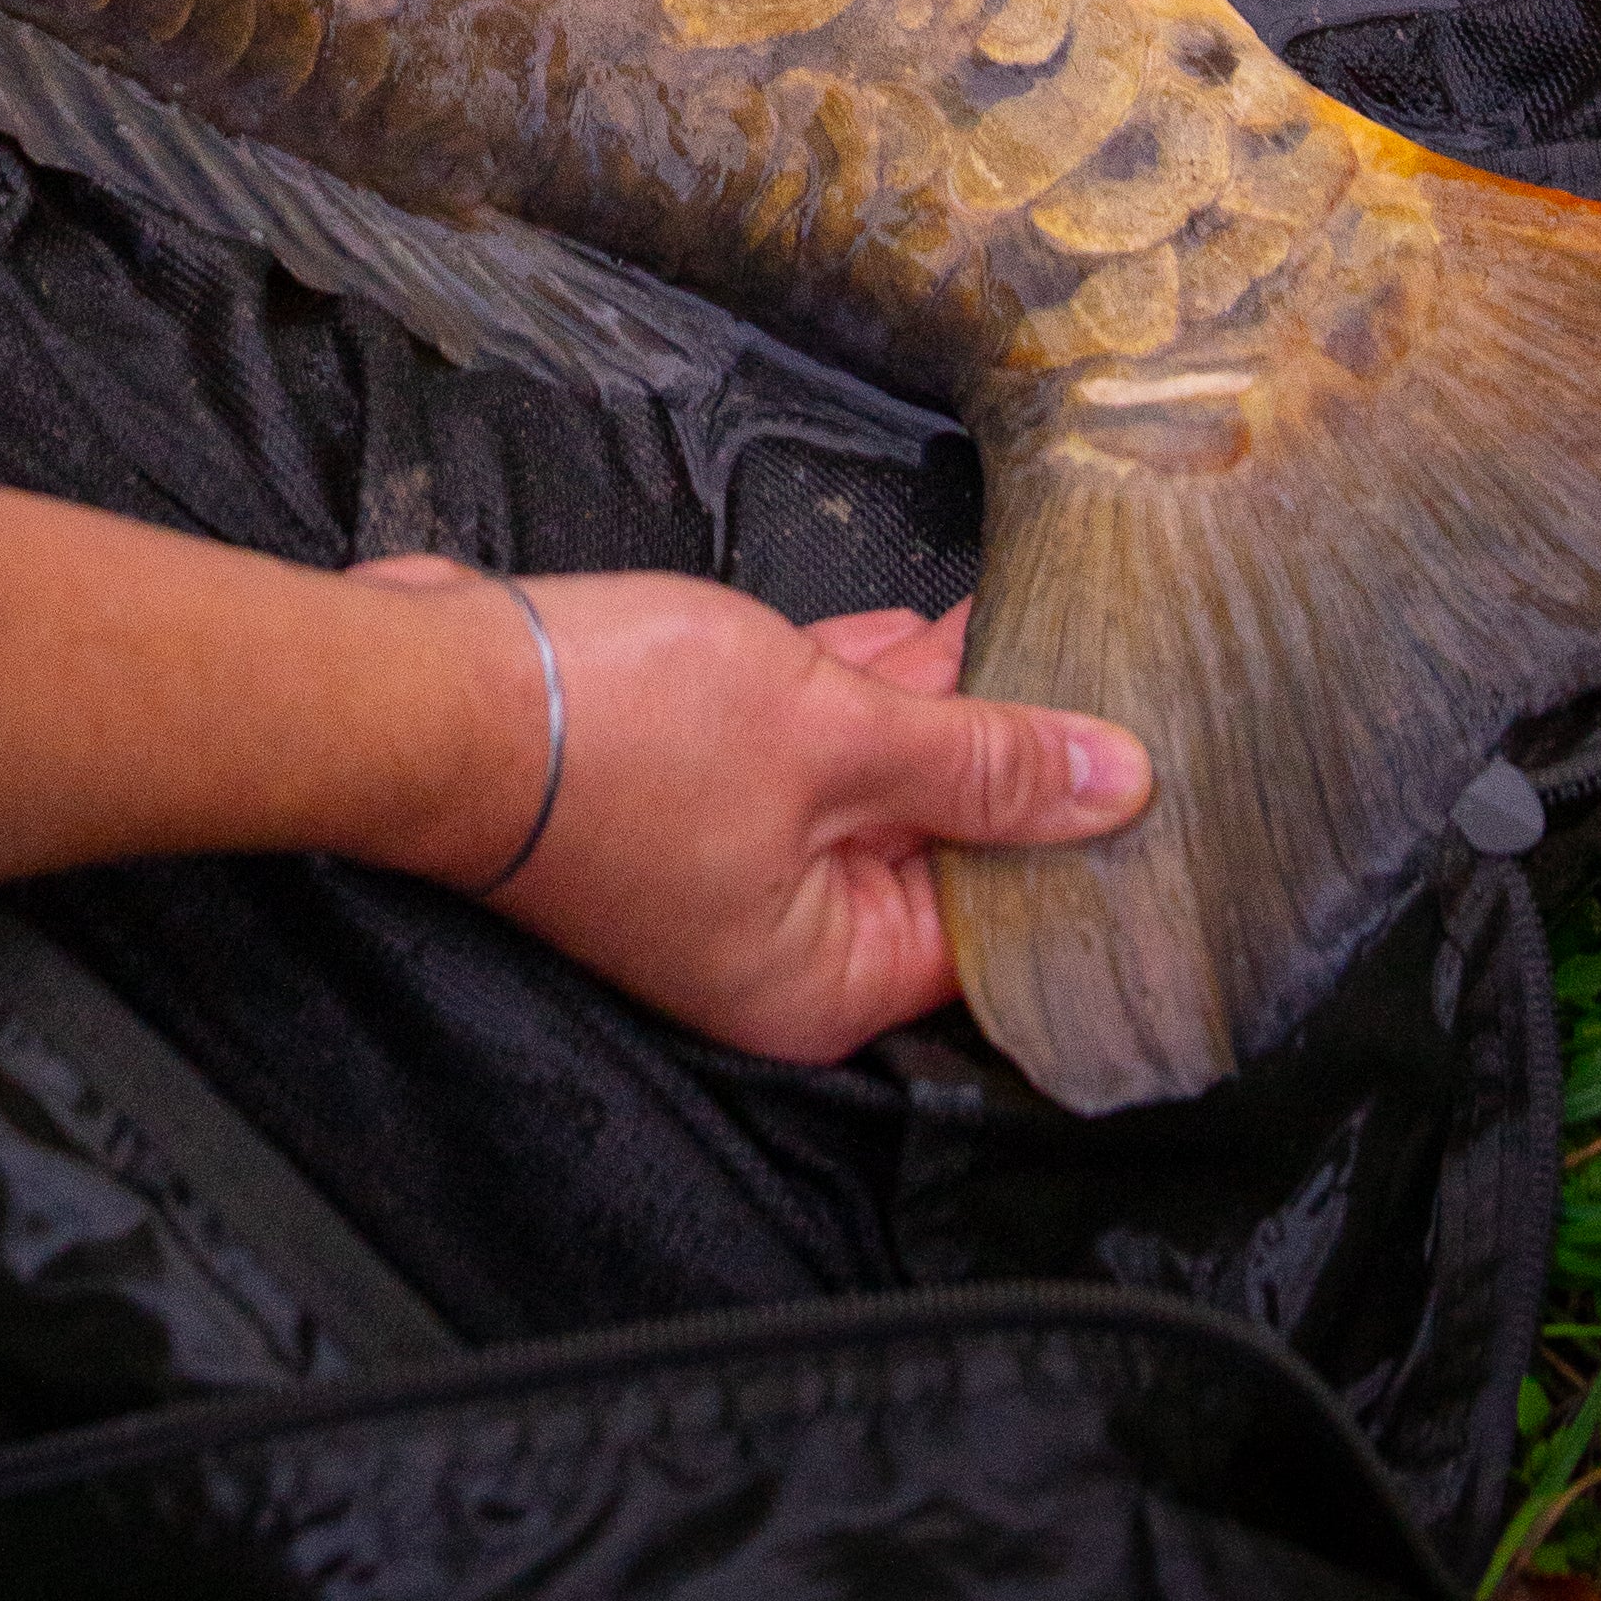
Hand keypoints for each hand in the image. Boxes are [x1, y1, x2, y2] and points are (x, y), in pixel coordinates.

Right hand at [350, 557, 1147, 1065]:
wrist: (432, 692)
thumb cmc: (623, 734)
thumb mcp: (833, 732)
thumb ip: (983, 759)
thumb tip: (1124, 786)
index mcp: (829, 977)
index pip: (996, 927)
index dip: (1078, 841)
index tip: (1168, 761)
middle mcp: (786, 943)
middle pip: (939, 856)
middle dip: (1018, 759)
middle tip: (1123, 670)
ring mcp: (733, 865)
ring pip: (875, 787)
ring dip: (944, 706)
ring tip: (1051, 623)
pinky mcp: (692, 789)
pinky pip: (809, 747)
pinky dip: (864, 692)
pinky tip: (934, 625)